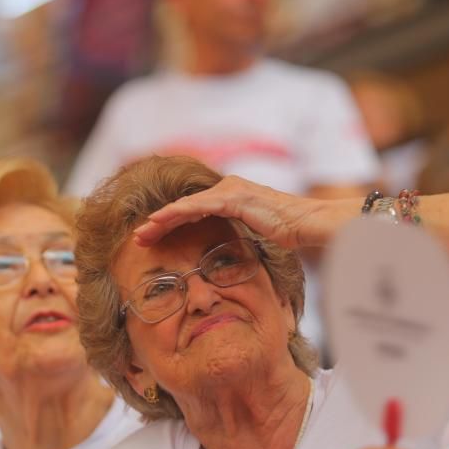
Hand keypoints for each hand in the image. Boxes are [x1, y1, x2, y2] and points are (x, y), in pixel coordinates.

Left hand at [132, 175, 360, 248]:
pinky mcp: (232, 197)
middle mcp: (227, 188)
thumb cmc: (291, 233)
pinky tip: (158, 222)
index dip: (172, 226)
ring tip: (141, 233)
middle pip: (185, 207)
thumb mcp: (258, 237)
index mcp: (232, 197)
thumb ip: (241, 240)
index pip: (194, 212)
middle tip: (139, 238)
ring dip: (160, 220)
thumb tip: (233, 260)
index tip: (153, 241)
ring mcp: (229, 190)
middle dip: (160, 223)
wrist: (309, 224)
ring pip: (185, 206)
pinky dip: (175, 214)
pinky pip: (196, 206)